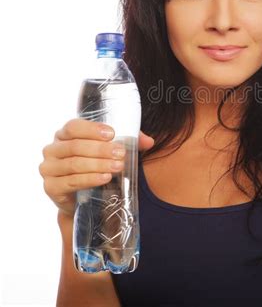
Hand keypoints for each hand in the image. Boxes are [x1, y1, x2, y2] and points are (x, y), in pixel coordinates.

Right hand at [39, 118, 154, 217]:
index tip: (112, 134)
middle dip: (101, 149)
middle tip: (121, 154)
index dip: (92, 129)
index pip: (73, 126)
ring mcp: (49, 169)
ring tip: (118, 166)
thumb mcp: (112, 150)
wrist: (84, 198)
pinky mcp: (51, 187)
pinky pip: (70, 182)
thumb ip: (131, 142)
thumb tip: (149, 142)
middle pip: (76, 146)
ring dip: (98, 164)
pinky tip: (105, 178)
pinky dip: (89, 179)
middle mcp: (53, 149)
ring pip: (74, 164)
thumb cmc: (97, 165)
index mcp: (65, 134)